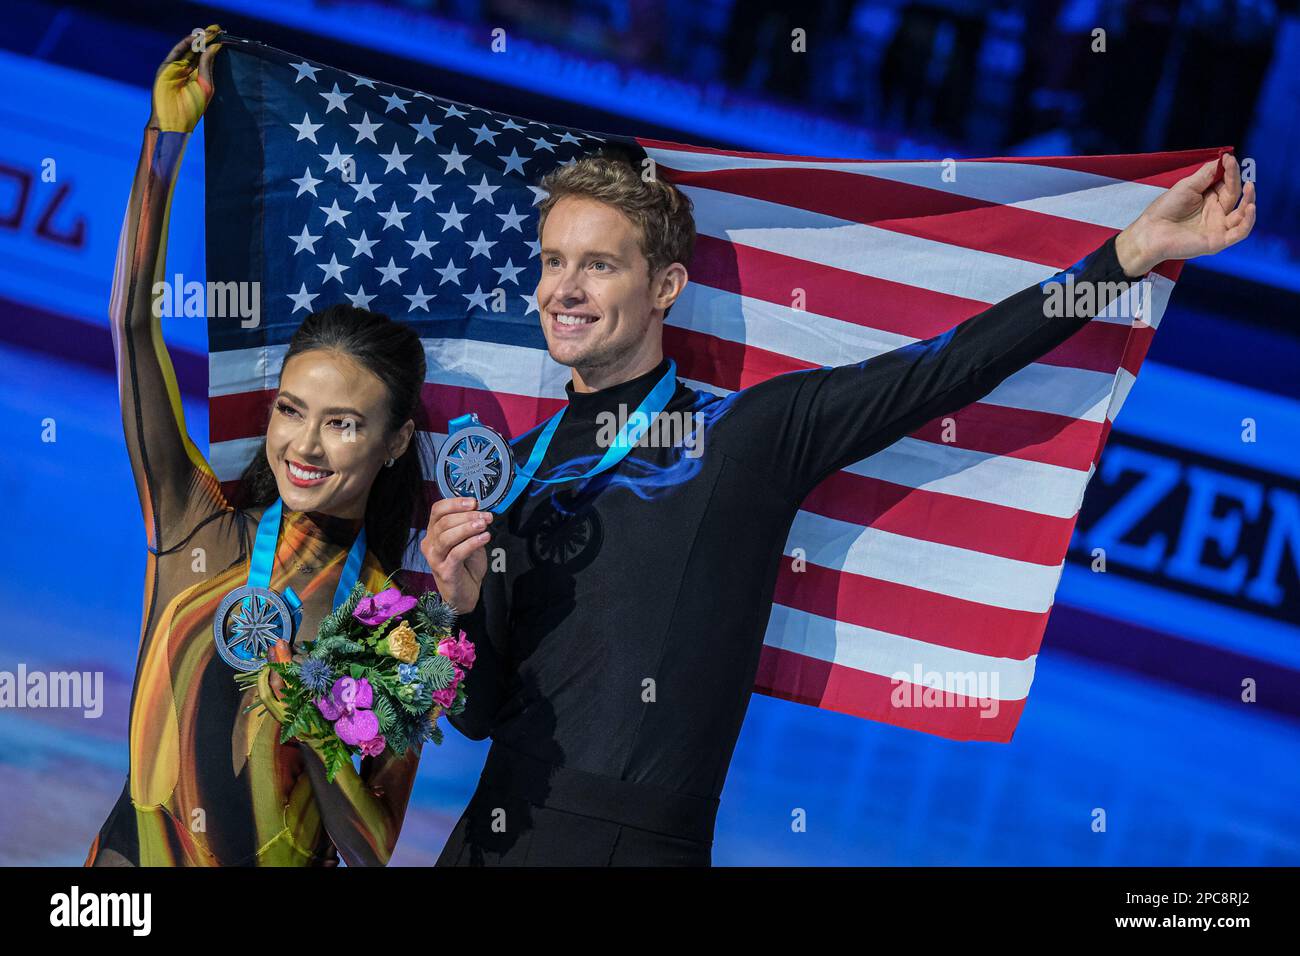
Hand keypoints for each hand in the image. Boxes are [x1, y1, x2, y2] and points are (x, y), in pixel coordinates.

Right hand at [150, 24, 222, 132]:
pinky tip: (194, 38)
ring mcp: (176, 68)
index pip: (206, 56)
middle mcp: (187, 70)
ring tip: (207, 31)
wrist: (175, 121)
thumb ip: (208, 65)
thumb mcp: (205, 84)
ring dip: (196, 39)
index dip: (213, 45)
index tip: (222, 35)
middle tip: (216, 28)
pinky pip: (176, 52)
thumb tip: (215, 46)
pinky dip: (184, 44)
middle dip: (206, 39)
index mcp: (198, 76)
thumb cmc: (192, 108)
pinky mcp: (166, 67)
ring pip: (187, 49)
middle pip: (197, 50)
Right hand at [419, 497, 492, 614]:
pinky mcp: (445, 571)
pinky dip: (472, 543)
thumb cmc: (466, 565)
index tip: (474, 502)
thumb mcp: (468, 540)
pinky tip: (485, 537)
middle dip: (466, 516)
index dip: (455, 503)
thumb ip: (469, 526)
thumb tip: (480, 509)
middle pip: (443, 522)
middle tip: (485, 516)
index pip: (437, 510)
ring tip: (484, 524)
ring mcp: (435, 559)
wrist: (465, 594)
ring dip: (467, 528)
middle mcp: (430, 544)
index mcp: (433, 532)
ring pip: (447, 537)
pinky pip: (456, 553)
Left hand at [1116, 152, 1256, 276]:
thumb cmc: (1165, 209)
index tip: (1229, 158)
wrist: (1150, 231)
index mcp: (1209, 199)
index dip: (1230, 171)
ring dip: (1249, 200)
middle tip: (1234, 167)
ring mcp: (1218, 227)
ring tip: (1250, 186)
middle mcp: (1216, 213)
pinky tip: (1250, 207)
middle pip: (1235, 196)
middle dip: (1237, 181)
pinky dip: (1248, 221)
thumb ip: (1206, 174)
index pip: (1227, 184)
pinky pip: (1240, 232)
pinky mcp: (1217, 241)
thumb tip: (1223, 158)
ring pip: (1242, 214)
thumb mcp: (1187, 186)